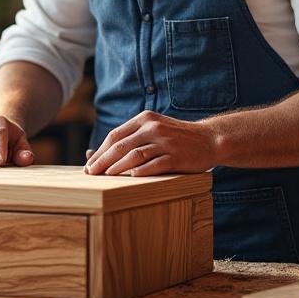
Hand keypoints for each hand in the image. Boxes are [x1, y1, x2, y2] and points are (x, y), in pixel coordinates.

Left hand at [83, 110, 216, 176]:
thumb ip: (130, 138)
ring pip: (134, 155)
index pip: (116, 135)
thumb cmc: (176, 138)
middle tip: (90, 173)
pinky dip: (140, 172)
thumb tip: (93, 153)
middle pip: (121, 145)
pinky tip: (129, 178)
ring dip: (116, 168)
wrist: (209, 139)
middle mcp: (153, 128)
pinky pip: (153, 165)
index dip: (100, 151)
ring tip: (105, 177)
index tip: (89, 164)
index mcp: (145, 119)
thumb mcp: (154, 129)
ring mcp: (165, 142)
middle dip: (102, 160)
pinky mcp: (176, 157)